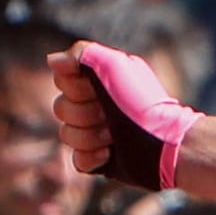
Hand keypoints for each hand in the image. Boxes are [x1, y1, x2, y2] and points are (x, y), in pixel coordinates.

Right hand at [46, 39, 192, 184]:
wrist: (163, 143)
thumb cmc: (140, 102)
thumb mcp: (114, 65)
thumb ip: (81, 54)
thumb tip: (52, 61)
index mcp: (99, 81)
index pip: (62, 80)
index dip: (75, 87)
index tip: (97, 89)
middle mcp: (97, 105)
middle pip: (60, 108)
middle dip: (83, 113)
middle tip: (108, 115)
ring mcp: (98, 133)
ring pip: (66, 135)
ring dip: (88, 136)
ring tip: (113, 136)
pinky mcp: (101, 159)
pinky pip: (76, 160)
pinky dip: (90, 157)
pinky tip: (108, 154)